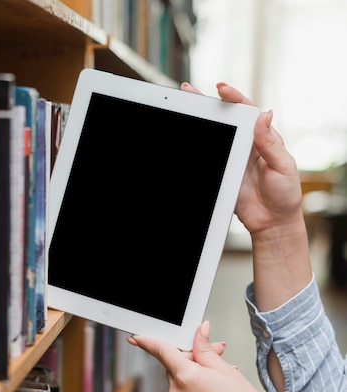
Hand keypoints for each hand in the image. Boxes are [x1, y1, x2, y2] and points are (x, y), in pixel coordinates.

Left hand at [128, 321, 272, 391]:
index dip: (148, 341)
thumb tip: (200, 331)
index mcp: (186, 376)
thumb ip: (205, 349)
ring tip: (217, 383)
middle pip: (175, 366)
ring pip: (179, 382)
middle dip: (191, 359)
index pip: (162, 351)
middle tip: (215, 356)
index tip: (136, 337)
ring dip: (193, 377)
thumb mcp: (226, 371)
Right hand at [181, 82, 302, 235]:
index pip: (247, 111)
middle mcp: (246, 144)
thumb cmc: (285, 194)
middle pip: (225, 119)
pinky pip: (208, 156)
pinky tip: (186, 136)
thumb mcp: (283, 166)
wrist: (272, 222)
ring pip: (213, 135)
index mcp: (263, 138)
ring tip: (184, 108)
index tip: (221, 89)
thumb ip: (271, 143)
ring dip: (199, 122)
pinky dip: (197, 146)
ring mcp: (232, 157)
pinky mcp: (221, 172)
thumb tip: (264, 116)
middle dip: (207, 103)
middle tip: (190, 93)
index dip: (234, 98)